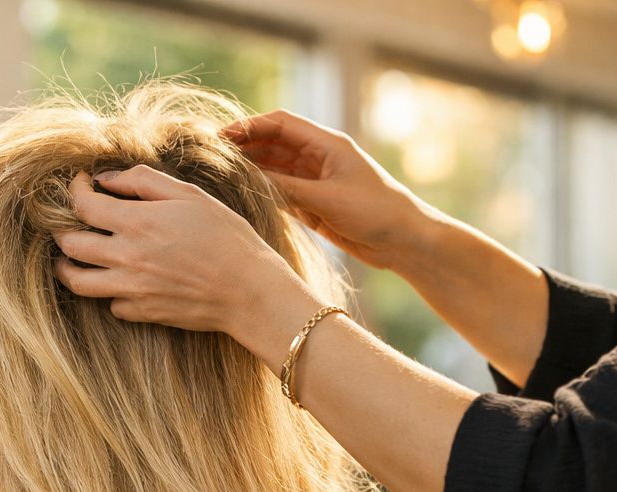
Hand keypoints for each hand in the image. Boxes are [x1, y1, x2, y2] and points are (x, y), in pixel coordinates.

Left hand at [52, 166, 315, 364]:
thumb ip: (144, 181)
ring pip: (77, 282)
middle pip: (70, 246)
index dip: (73, 191)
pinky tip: (118, 281)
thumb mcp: (190, 195)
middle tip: (68, 223)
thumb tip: (106, 178)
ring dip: (68, 268)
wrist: (249, 290)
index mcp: (137, 223)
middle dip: (61, 230)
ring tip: (71, 259)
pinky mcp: (142, 313)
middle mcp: (126, 258)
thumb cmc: (226, 237)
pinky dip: (108, 292)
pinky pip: (110, 304)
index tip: (78, 184)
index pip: (83, 206)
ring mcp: (131, 289)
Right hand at [224, 110, 436, 270]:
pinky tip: (242, 194)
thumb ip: (287, 188)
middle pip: (273, 143)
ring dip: (251, 169)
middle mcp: (319, 157)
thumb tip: (248, 178)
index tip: (223, 136)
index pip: (281, 124)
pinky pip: (281, 191)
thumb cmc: (375, 213)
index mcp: (327, 144)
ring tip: (221, 175)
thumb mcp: (326, 199)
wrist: (403, 242)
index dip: (250, 126)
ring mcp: (315, 180)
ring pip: (274, 167)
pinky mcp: (314, 202)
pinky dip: (262, 190)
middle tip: (213, 155)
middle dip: (245, 146)